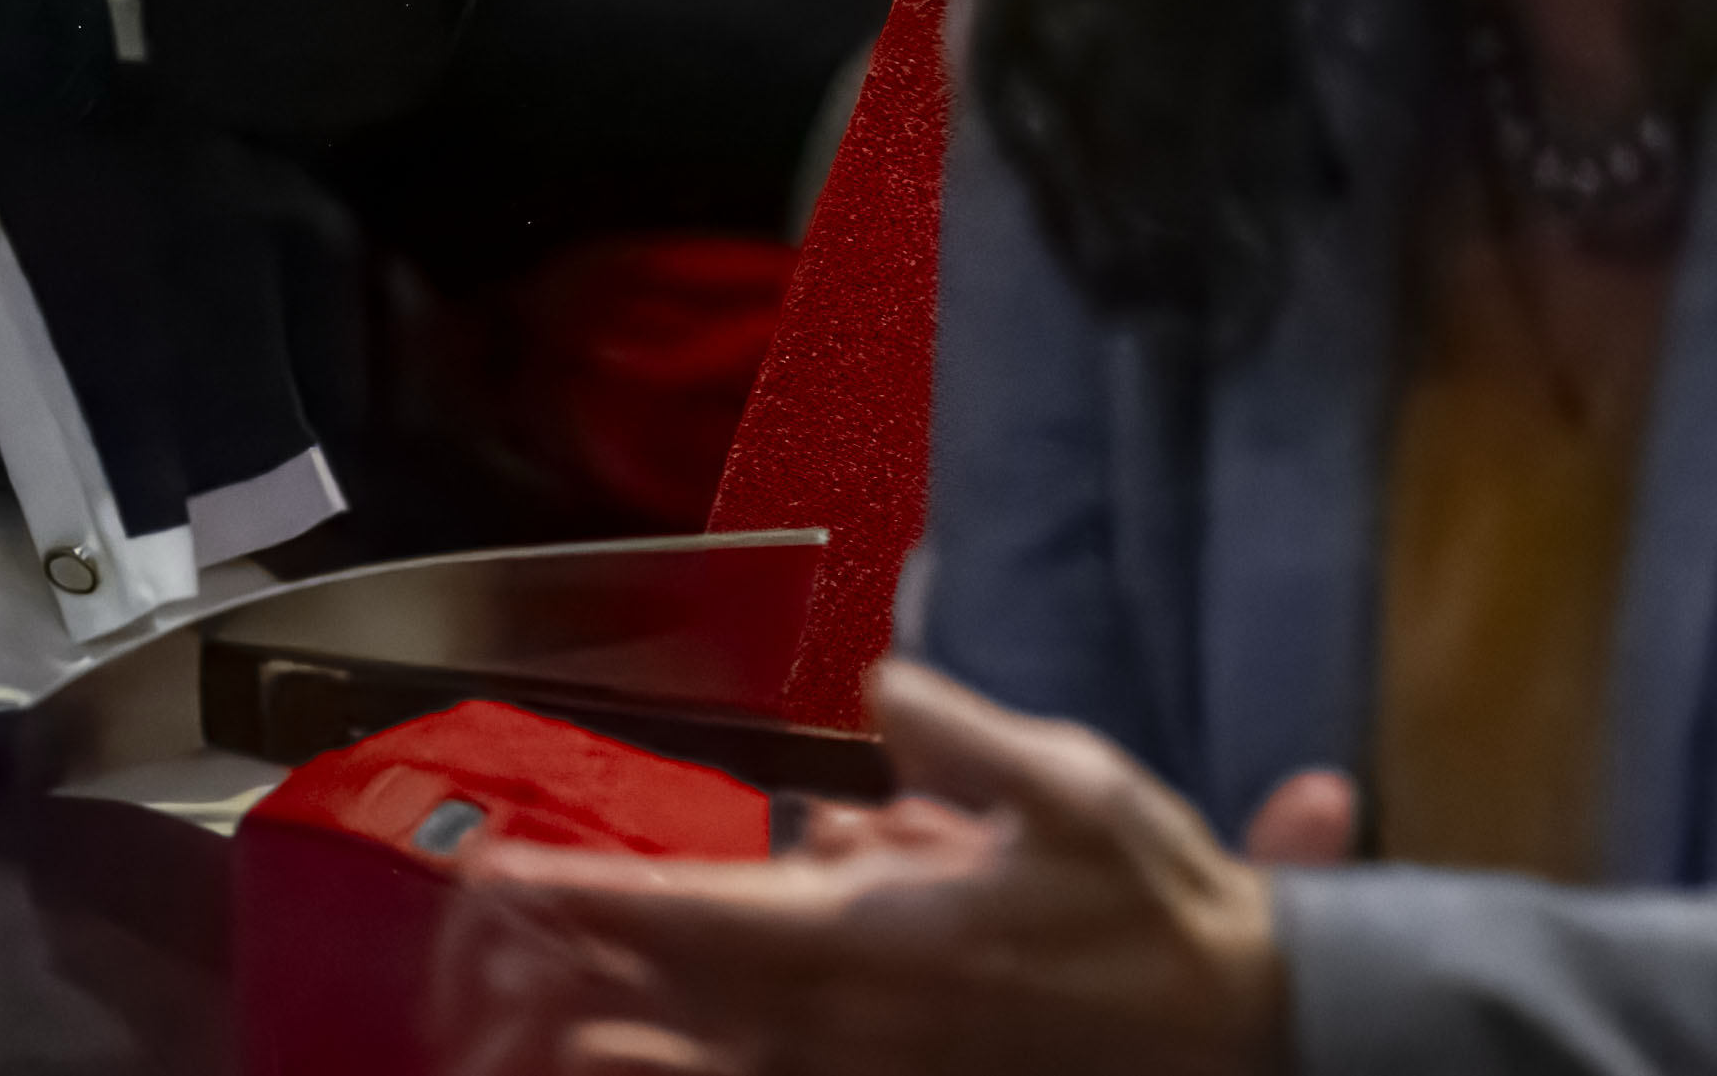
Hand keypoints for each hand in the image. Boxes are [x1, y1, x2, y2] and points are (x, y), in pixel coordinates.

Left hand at [436, 660, 1332, 1073]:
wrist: (1226, 1025)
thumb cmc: (1152, 903)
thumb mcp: (1077, 785)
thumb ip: (965, 736)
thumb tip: (877, 680)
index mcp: (887, 932)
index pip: (708, 911)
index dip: (601, 893)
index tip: (511, 870)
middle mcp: (853, 1013)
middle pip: (678, 988)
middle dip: (581, 947)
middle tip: (490, 911)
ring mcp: (868, 1065)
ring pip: (707, 1049)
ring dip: (613, 1014)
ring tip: (527, 988)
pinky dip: (690, 1071)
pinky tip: (624, 1052)